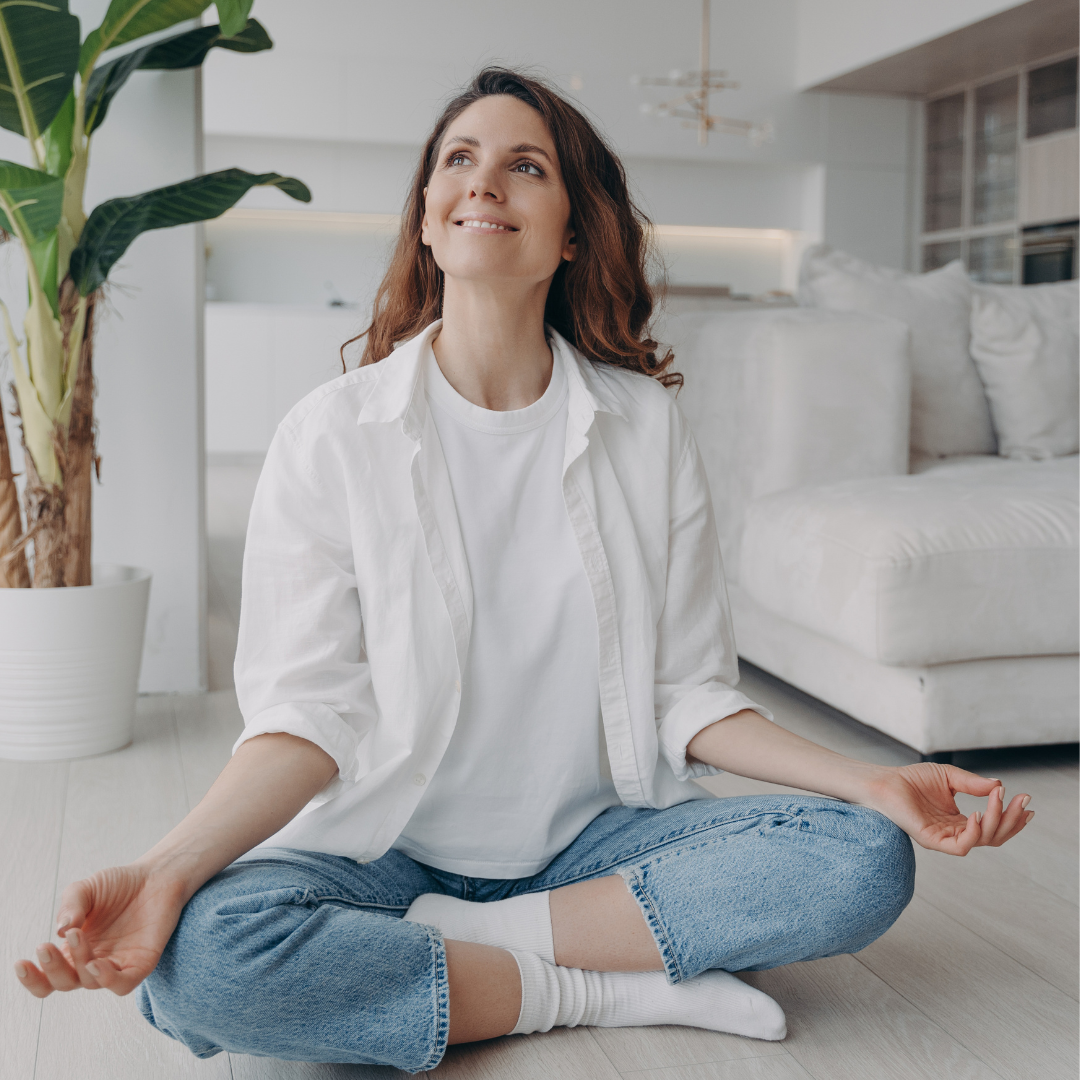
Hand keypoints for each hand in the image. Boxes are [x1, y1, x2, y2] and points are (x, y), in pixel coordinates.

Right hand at [14, 862, 187, 996]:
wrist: (157, 874)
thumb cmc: (120, 884)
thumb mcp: (86, 889)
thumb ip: (71, 906)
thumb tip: (60, 931)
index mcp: (75, 950)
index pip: (48, 978)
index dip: (33, 979)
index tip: (21, 963)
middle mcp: (94, 961)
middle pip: (65, 983)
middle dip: (53, 968)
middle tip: (46, 945)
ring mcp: (118, 964)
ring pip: (90, 982)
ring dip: (79, 963)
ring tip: (77, 936)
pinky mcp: (141, 963)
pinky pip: (122, 984)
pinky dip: (108, 980)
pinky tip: (96, 964)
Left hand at [864, 763, 1032, 855]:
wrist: (885, 781)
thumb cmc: (912, 779)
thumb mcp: (949, 777)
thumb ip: (973, 784)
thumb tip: (999, 785)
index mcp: (959, 821)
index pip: (993, 826)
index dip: (1012, 816)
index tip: (1026, 799)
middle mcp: (954, 832)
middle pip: (994, 836)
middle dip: (1012, 820)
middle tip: (1022, 800)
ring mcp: (944, 838)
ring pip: (981, 840)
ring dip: (996, 821)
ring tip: (998, 799)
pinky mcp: (931, 840)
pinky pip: (960, 846)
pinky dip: (973, 832)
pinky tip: (977, 814)